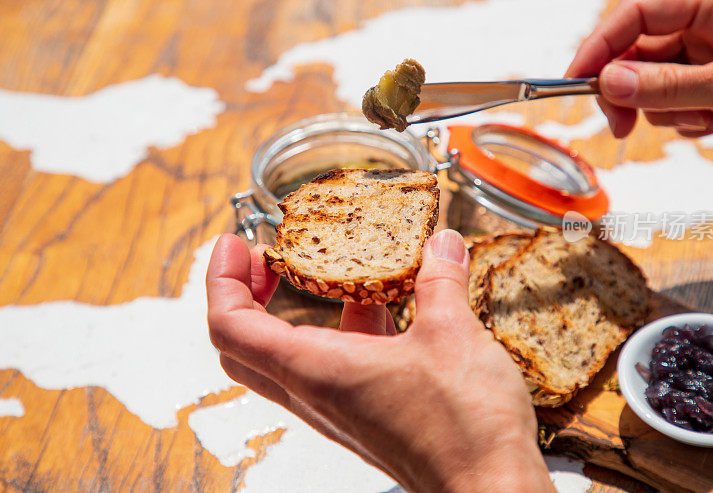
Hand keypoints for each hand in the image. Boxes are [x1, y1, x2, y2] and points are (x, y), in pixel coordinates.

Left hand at [206, 230, 553, 492]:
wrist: (490, 489)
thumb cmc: (463, 428)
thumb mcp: (452, 334)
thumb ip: (440, 281)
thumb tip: (441, 244)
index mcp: (317, 370)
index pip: (230, 326)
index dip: (221, 278)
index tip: (236, 244)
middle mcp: (315, 393)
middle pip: (243, 345)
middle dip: (244, 294)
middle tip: (267, 259)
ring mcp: (338, 405)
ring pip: (289, 354)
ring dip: (298, 308)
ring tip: (328, 267)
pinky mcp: (364, 412)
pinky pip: (333, 363)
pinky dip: (343, 326)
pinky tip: (383, 302)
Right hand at [567, 0, 712, 145]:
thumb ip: (667, 86)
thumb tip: (609, 82)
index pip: (638, 13)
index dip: (601, 45)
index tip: (578, 79)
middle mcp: (709, 25)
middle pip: (637, 52)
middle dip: (629, 90)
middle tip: (621, 125)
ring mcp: (709, 55)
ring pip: (650, 82)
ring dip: (665, 111)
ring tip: (705, 121)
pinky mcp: (711, 83)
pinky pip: (671, 101)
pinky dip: (685, 120)